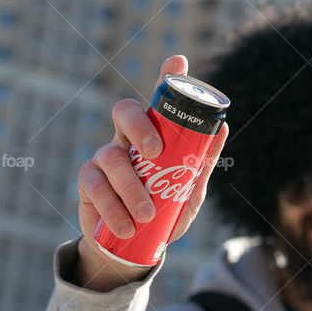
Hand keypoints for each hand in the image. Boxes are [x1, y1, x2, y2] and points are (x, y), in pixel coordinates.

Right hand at [75, 55, 228, 284]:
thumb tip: (223, 129)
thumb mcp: (188, 191)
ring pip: (112, 157)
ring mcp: (104, 159)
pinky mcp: (88, 183)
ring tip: (147, 214)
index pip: (157, 101)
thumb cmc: (163, 213)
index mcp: (153, 136)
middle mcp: (126, 139)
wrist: (132, 249)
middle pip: (124, 112)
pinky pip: (96, 187)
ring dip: (131, 187)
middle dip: (139, 126)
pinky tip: (127, 226)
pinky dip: (113, 208)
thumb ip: (201, 163)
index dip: (166, 77)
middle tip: (155, 152)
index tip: (178, 61)